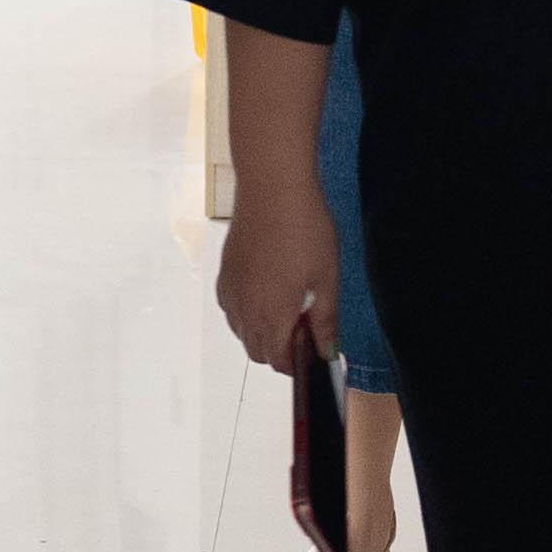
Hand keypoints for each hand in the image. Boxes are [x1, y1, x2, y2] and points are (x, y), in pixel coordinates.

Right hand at [214, 171, 335, 376]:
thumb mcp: (326, 279)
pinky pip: (231, 308)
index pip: (278, 361)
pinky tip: (266, 288)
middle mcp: (243, 310)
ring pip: (241, 330)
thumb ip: (325, 321)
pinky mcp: (224, 273)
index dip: (297, 362)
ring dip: (261, 331)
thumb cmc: (304, 231)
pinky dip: (246, 311)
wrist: (272, 189)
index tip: (314, 347)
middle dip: (279, 349)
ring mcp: (230, 291)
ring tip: (288, 303)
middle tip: (305, 323)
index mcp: (271, 317)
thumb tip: (327, 352)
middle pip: (256, 350)